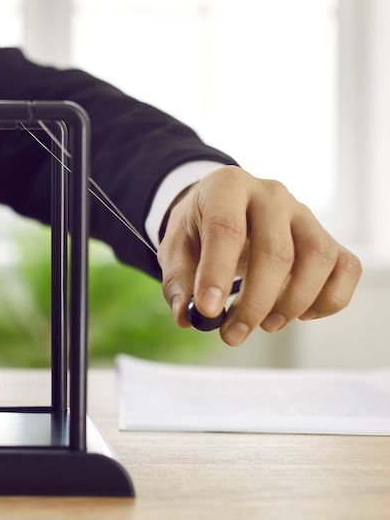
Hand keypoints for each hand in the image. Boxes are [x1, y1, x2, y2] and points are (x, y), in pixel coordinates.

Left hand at [158, 166, 361, 346]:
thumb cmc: (199, 230)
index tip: (208, 311)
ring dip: (293, 302)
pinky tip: (299, 314)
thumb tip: (186, 317)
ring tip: (265, 324)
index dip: (217, 273)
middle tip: (232, 335)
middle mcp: (271, 195)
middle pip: (275, 250)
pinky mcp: (328, 237)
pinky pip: (346, 268)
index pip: (226, 229)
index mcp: (227, 187)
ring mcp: (305, 214)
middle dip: (255, 302)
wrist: (224, 210)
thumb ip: (178, 282)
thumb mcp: (176, 248)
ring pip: (318, 258)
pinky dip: (329, 299)